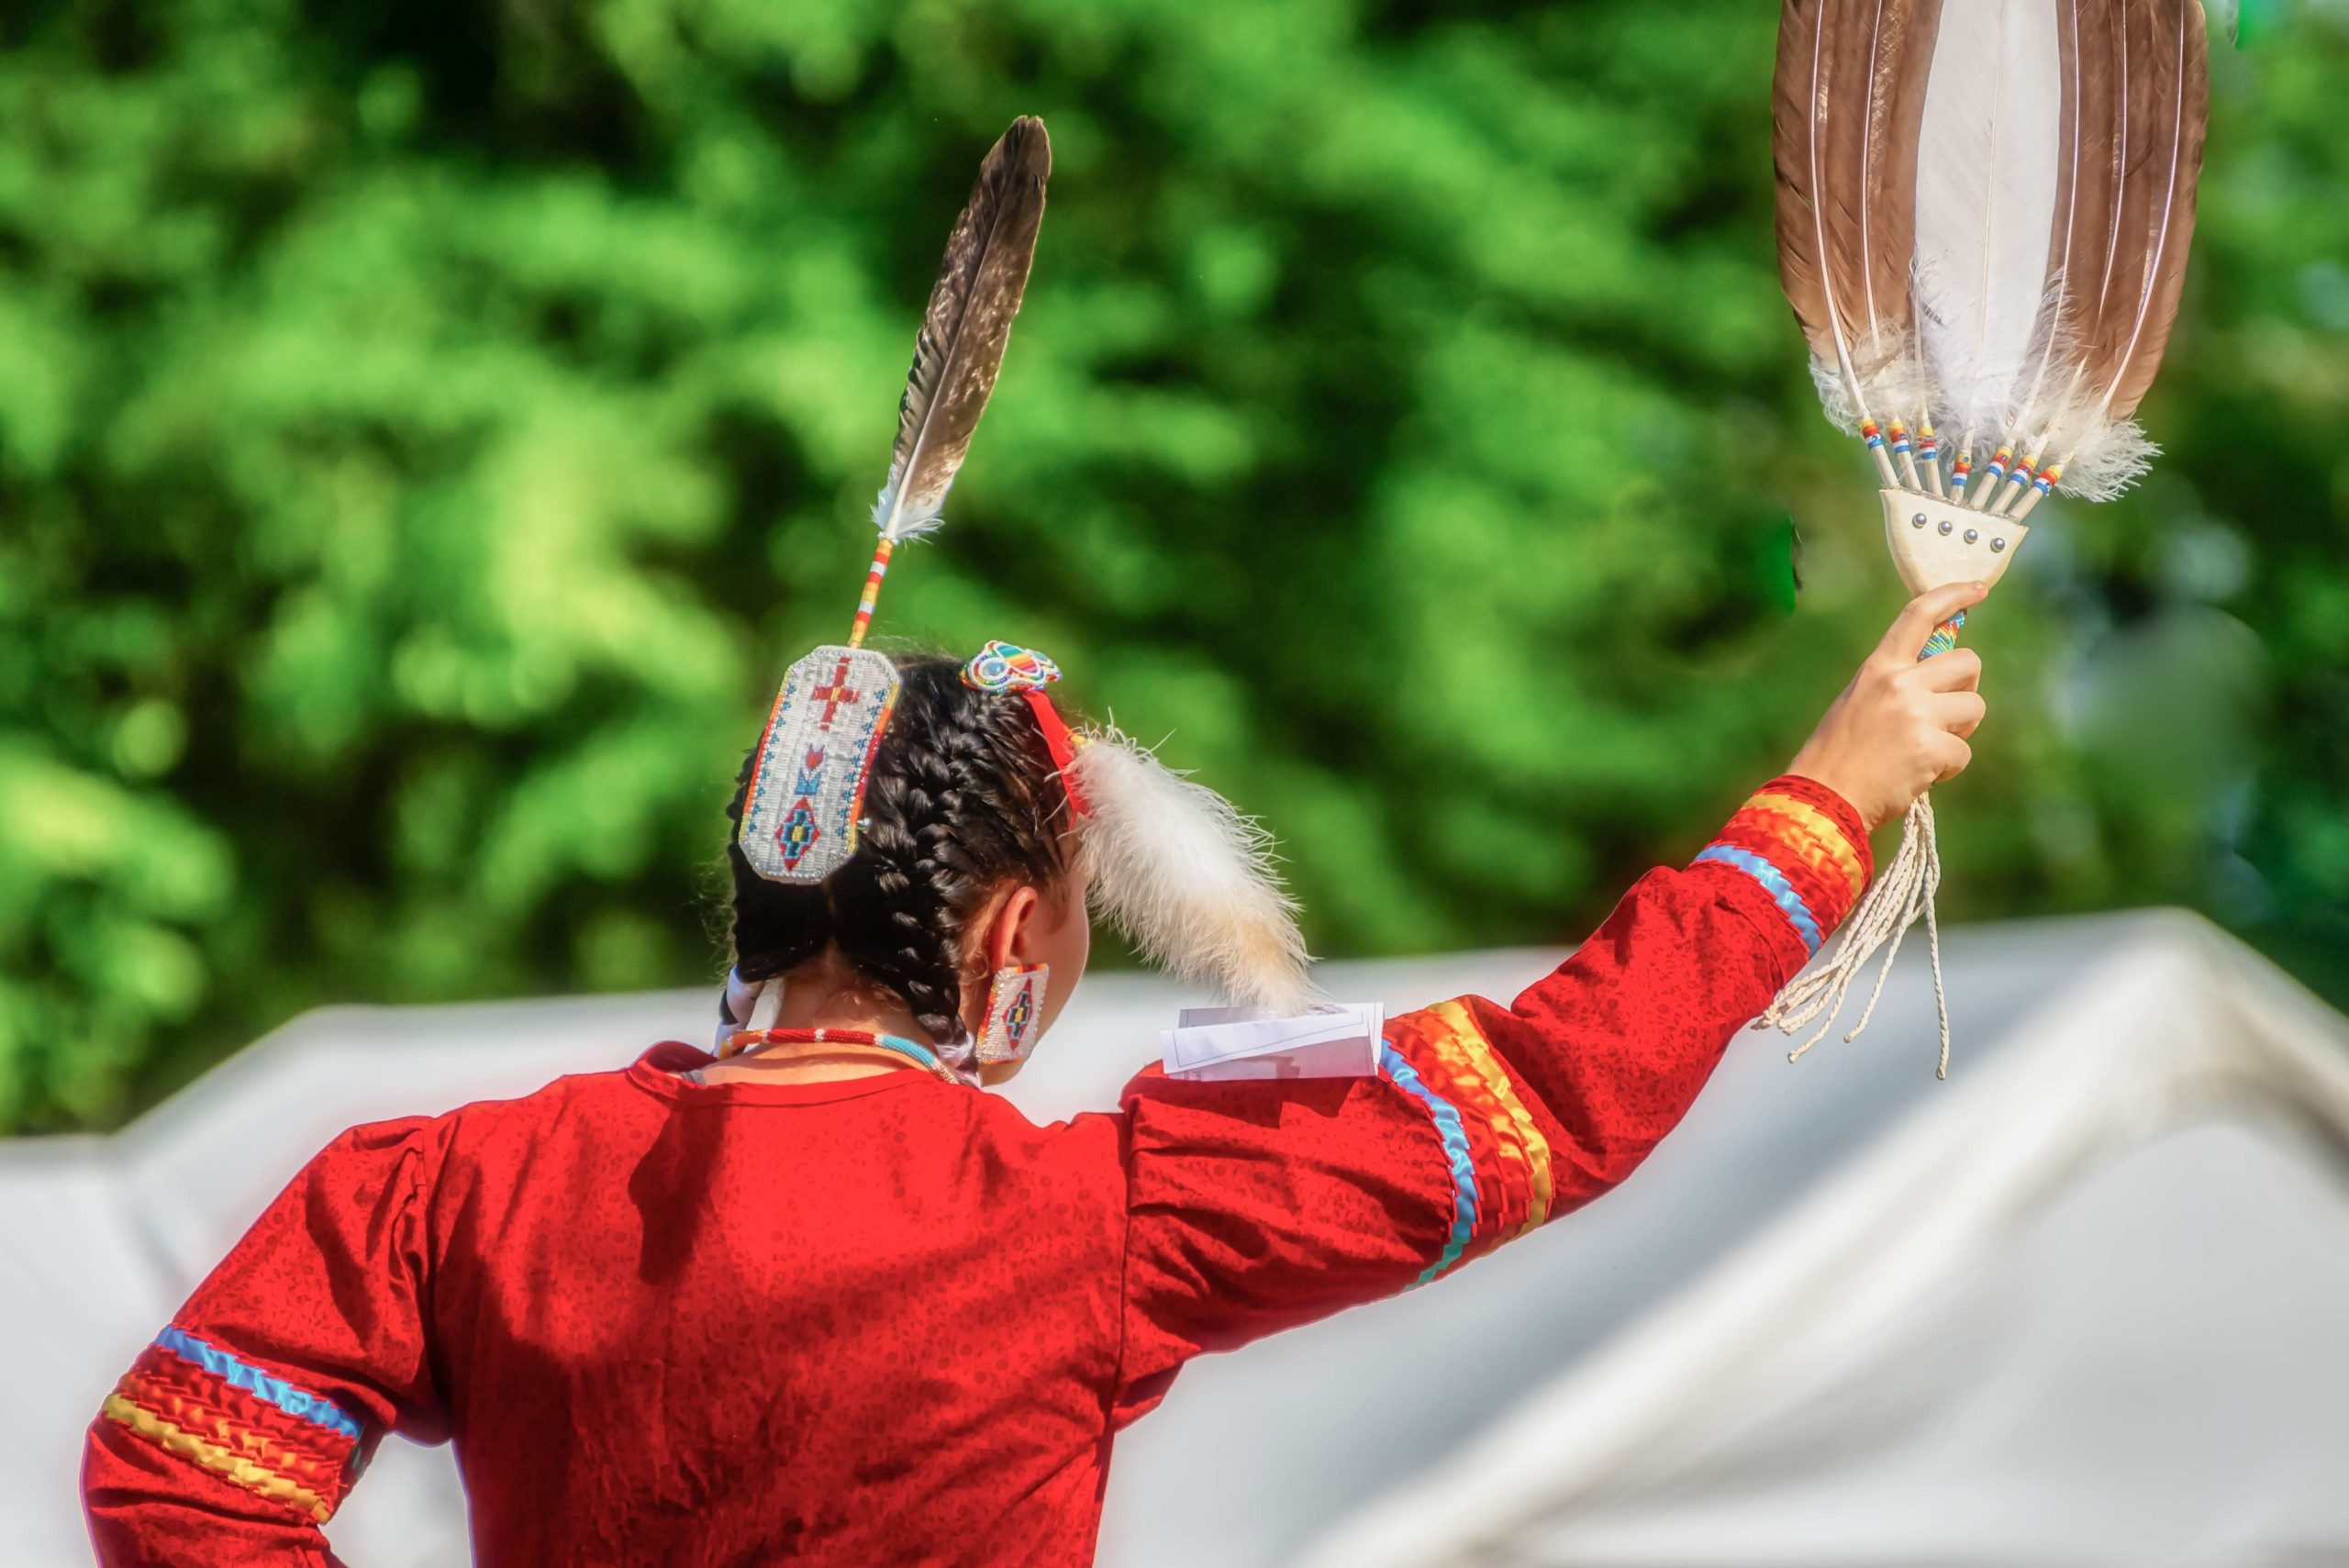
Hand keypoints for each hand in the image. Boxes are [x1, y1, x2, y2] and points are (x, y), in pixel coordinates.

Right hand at [1788, 581, 1989, 833]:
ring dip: (1959, 731)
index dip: (1952, 596)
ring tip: (1926, 751)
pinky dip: (1948, 768)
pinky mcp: (1931, 748)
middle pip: (1968, 663)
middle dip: (1965, 689)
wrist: (1822, 799)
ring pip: (1975, 707)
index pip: (1918, 615)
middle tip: (1944, 715)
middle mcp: (1900, 683)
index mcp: (1878, 668)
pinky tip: (1919, 775)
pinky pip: (1963, 752)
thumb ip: (1896, 685)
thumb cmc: (1838, 756)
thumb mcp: (1858, 703)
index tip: (1978, 589)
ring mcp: (1917, 714)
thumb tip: (1942, 677)